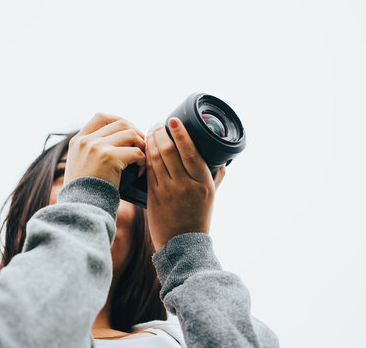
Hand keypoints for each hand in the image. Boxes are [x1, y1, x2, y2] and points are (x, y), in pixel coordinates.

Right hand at [64, 113, 145, 188]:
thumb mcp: (79, 166)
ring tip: (142, 158)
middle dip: (135, 132)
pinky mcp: (109, 157)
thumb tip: (115, 143)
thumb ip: (91, 151)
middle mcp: (86, 141)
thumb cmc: (83, 193)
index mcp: (78, 141)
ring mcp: (97, 147)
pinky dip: (142, 161)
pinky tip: (139, 172)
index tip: (128, 130)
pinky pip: (136, 152)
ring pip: (130, 134)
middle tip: (141, 145)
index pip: (101, 117)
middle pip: (120, 123)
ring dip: (141, 144)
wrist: (80, 208)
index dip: (118, 120)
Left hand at [145, 118, 225, 250]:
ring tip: (151, 131)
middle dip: (160, 133)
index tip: (173, 120)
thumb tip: (221, 158)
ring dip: (151, 141)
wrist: (182, 244)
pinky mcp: (153, 197)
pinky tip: (145, 148)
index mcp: (203, 183)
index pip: (190, 152)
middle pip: (168, 151)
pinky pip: (148, 171)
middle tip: (159, 124)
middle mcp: (185, 185)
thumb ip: (216, 175)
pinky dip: (145, 156)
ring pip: (155, 158)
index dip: (180, 134)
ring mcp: (167, 191)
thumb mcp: (212, 195)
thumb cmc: (199, 218)